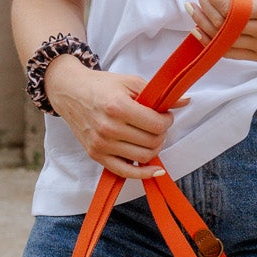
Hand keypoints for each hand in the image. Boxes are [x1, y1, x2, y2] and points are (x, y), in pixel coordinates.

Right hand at [44, 56, 187, 178]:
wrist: (70, 92)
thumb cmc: (101, 85)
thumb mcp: (130, 82)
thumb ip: (157, 94)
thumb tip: (185, 101)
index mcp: (118, 107)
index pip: (157, 124)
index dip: (167, 120)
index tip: (165, 115)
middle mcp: (108, 128)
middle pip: (152, 142)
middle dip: (162, 133)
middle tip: (158, 124)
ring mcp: (101, 144)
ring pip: (143, 157)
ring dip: (154, 148)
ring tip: (151, 136)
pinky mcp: (96, 155)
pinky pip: (125, 172)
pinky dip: (143, 174)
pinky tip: (155, 170)